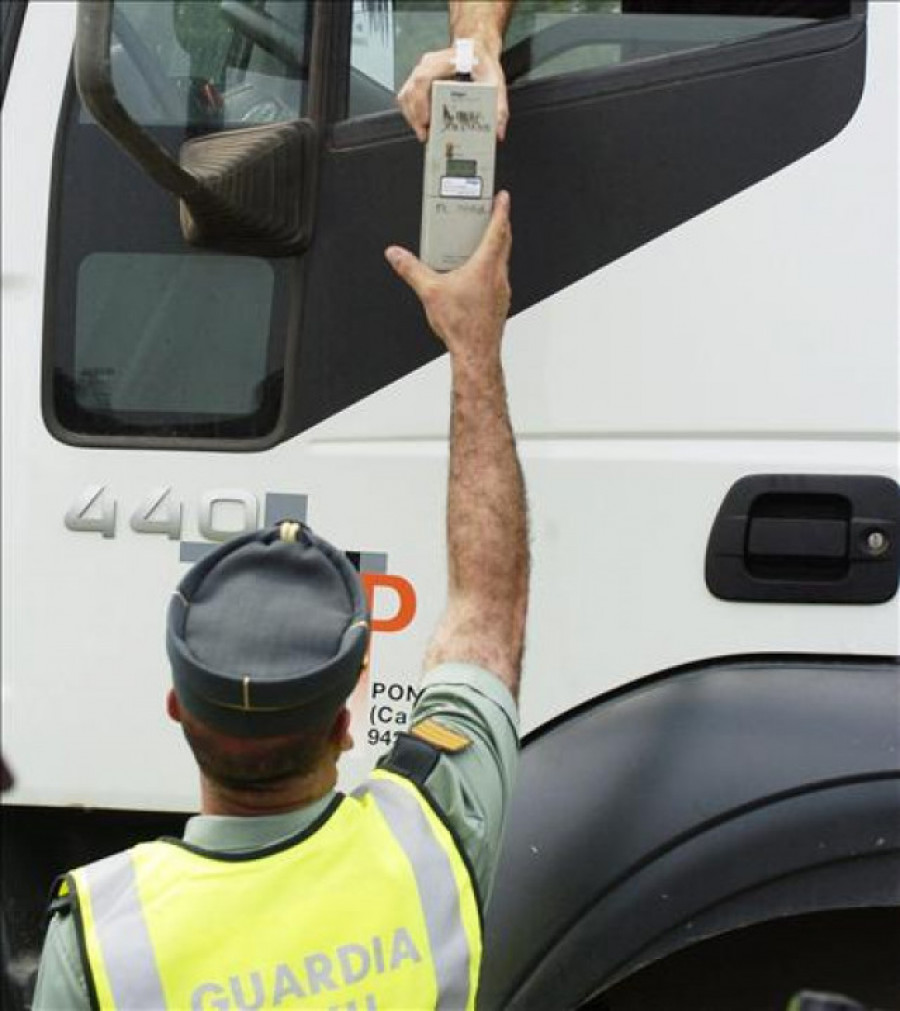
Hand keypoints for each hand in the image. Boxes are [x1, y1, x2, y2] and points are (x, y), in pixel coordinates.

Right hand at [385, 191, 511, 361]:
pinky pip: (497, 279)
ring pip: (502, 261)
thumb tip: (397, 255)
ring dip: (495, 249)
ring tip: (481, 245)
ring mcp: (502, 291)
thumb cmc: (462, 326)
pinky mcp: (499, 304)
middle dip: (500, 225)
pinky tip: (476, 278)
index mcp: (485, 266)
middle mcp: (498, 276)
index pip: (498, 229)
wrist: (476, 353)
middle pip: (504, 242)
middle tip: (495, 214)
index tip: (503, 197)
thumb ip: (411, 269)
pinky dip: (490, 270)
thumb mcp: (430, 292)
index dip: (501, 210)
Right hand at [397, 39, 508, 142]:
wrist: (476, 49)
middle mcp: (430, 64)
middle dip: (415, 115)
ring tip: (423, 133)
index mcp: (446, 61)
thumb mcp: (495, 82)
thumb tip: (497, 132)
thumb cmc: (482, 63)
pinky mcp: (419, 80)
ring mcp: (422, 71)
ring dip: (411, 116)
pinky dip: (412, 113)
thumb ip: (499, 107)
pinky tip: (421, 125)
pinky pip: (408, 96)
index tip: (426, 121)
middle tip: (424, 134)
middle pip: (411, 89)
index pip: (423, 79)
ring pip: (406, 94)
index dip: (421, 102)